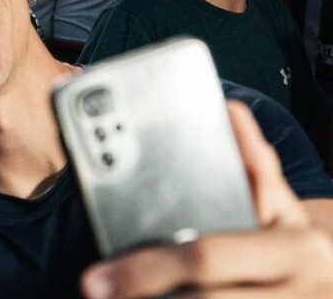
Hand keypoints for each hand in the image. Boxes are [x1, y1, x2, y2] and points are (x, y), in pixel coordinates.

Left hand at [81, 101, 332, 297]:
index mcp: (296, 250)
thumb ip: (254, 166)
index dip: (146, 268)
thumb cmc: (292, 241)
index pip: (205, 257)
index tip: (94, 278)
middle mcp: (297, 293)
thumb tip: (228, 110)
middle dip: (140, 294)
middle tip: (93, 293)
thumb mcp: (282, 205)